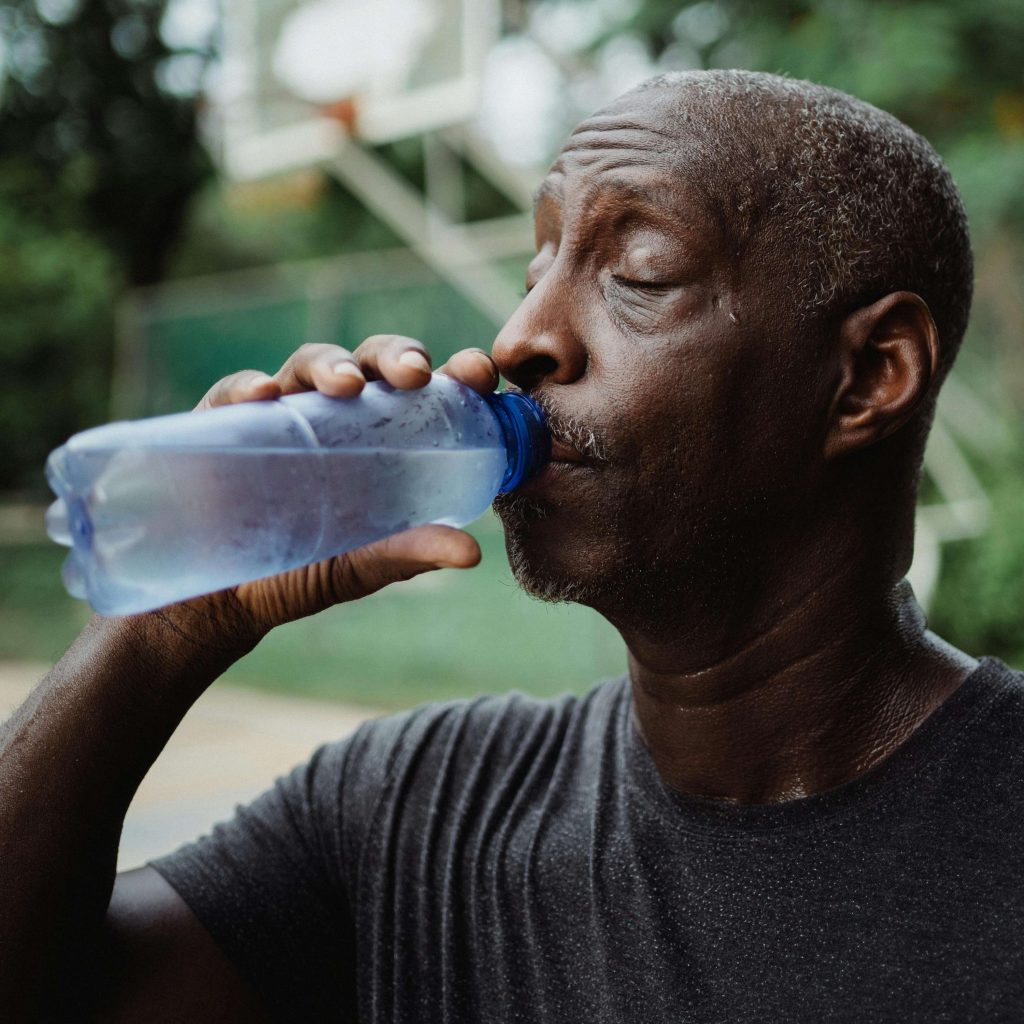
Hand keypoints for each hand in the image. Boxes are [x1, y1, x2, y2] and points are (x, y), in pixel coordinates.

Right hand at [159, 337, 500, 645]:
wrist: (228, 599)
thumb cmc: (308, 569)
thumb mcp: (366, 563)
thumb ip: (412, 553)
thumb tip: (472, 552)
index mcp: (386, 434)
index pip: (427, 390)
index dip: (455, 373)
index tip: (480, 373)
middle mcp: (338, 413)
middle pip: (372, 361)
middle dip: (397, 356)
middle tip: (416, 374)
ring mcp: (283, 412)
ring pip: (309, 364)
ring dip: (330, 365)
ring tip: (346, 385)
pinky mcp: (224, 422)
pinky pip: (234, 393)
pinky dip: (248, 387)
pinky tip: (263, 396)